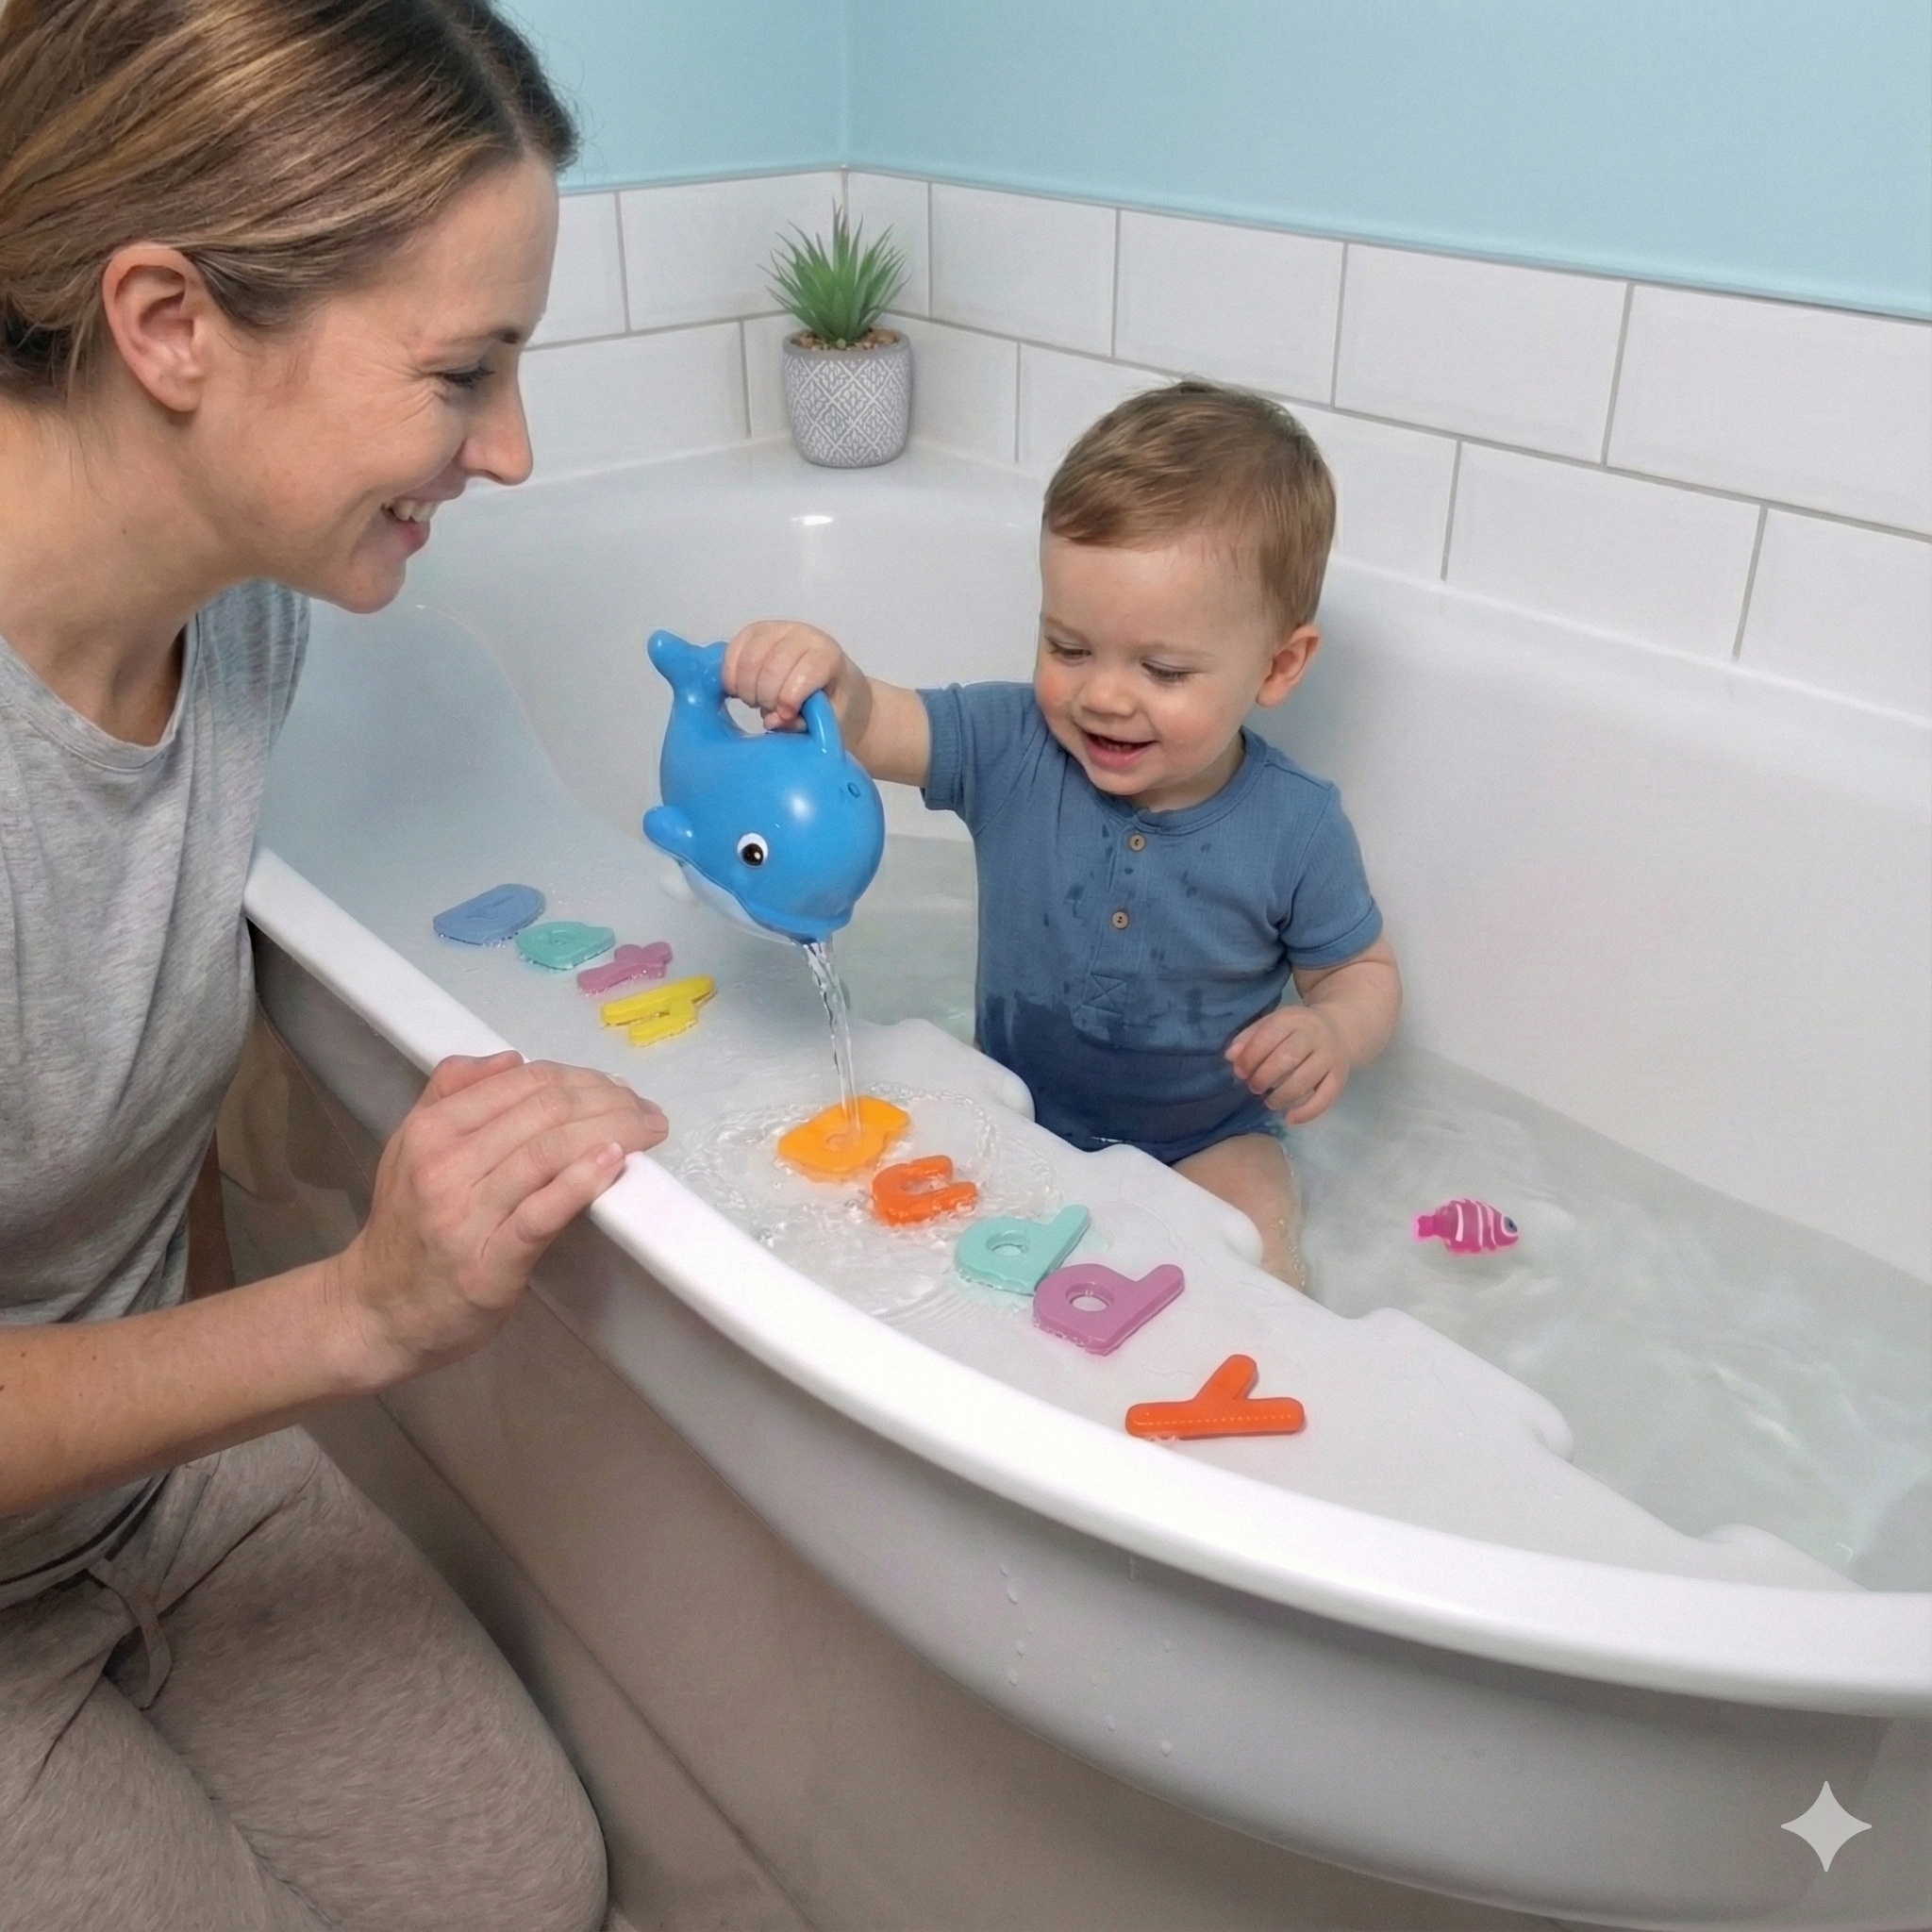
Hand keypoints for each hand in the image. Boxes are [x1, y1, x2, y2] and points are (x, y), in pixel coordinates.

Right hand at [327, 1052, 666, 1385]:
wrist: (378, 1313)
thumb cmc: (408, 1228)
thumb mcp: (411, 1148)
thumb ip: (451, 1094)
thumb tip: (510, 1059)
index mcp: (431, 1131)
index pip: (524, 1083)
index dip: (582, 1078)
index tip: (619, 1089)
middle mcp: (444, 1166)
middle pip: (545, 1111)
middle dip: (609, 1101)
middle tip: (647, 1112)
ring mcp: (465, 1215)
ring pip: (549, 1152)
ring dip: (612, 1132)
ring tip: (648, 1131)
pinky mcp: (489, 1264)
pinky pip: (542, 1213)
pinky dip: (583, 1181)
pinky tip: (614, 1162)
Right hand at [723, 620, 861, 732]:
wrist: (827, 681)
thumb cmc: (829, 703)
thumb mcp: (827, 720)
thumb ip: (804, 723)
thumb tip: (772, 721)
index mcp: (829, 656)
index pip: (807, 671)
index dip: (791, 697)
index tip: (785, 715)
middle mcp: (804, 636)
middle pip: (774, 666)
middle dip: (766, 697)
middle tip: (768, 711)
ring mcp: (777, 629)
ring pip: (751, 658)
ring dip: (746, 687)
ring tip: (755, 701)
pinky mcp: (755, 631)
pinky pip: (734, 649)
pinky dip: (730, 675)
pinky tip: (737, 690)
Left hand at [1226, 1007, 1348, 1123]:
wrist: (1339, 1029)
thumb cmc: (1295, 1030)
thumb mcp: (1272, 1024)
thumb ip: (1249, 1038)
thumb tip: (1230, 1057)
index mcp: (1293, 1019)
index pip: (1269, 1036)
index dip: (1250, 1056)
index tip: (1239, 1072)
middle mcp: (1314, 1036)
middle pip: (1287, 1058)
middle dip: (1264, 1076)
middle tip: (1253, 1087)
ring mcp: (1329, 1057)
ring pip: (1305, 1080)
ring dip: (1282, 1096)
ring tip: (1269, 1102)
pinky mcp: (1339, 1077)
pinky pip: (1325, 1097)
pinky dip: (1307, 1112)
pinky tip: (1290, 1118)